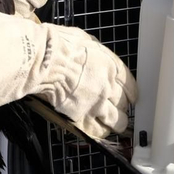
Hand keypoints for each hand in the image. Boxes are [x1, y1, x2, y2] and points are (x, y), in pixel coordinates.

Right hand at [0, 1, 135, 138]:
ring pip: (117, 121)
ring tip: (114, 125)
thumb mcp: (84, 40)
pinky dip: (99, 132)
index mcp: (111, 66)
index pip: (131, 86)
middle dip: (122, 108)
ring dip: (116, 123)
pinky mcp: (82, 117)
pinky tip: (97, 131)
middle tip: (119, 110)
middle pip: (125, 104)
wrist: (43, 60)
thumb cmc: (58, 45)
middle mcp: (109, 87)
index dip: (131, 94)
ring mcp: (97, 104)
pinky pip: (97, 131)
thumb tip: (93, 55)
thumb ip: (95, 54)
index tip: (130, 97)